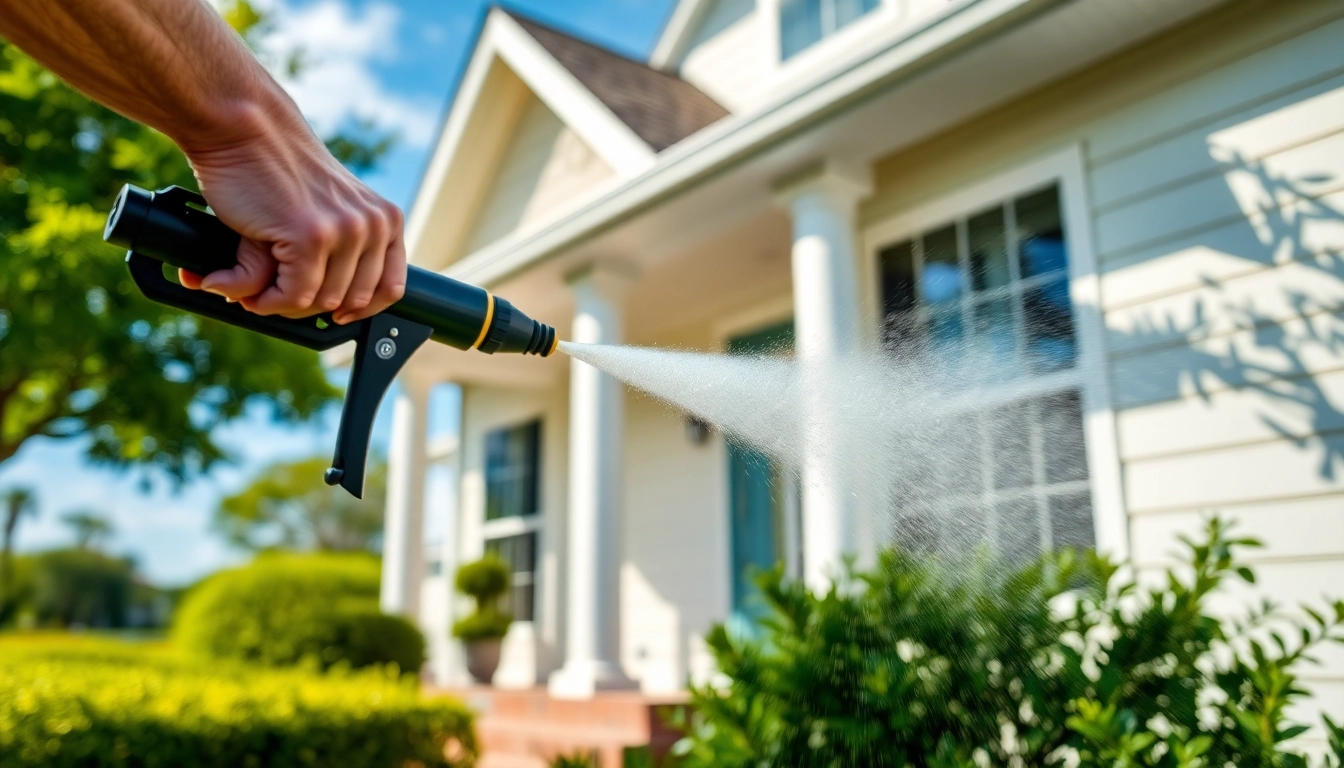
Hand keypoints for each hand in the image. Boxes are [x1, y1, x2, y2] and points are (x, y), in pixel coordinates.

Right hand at [177, 107, 405, 324]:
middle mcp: (374, 225)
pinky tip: (247, 289)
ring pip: (321, 303)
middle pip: (351, 301)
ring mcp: (345, 231)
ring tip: (258, 289)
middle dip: (311, 307)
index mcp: (386, 219)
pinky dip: (267, 302)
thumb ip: (345, 249)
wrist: (244, 127)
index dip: (361, 310)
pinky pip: (294, 296)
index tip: (337, 316)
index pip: (391, 288)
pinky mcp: (311, 237)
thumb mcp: (329, 208)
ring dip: (283, 305)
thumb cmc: (277, 169)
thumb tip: (339, 311)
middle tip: (276, 294)